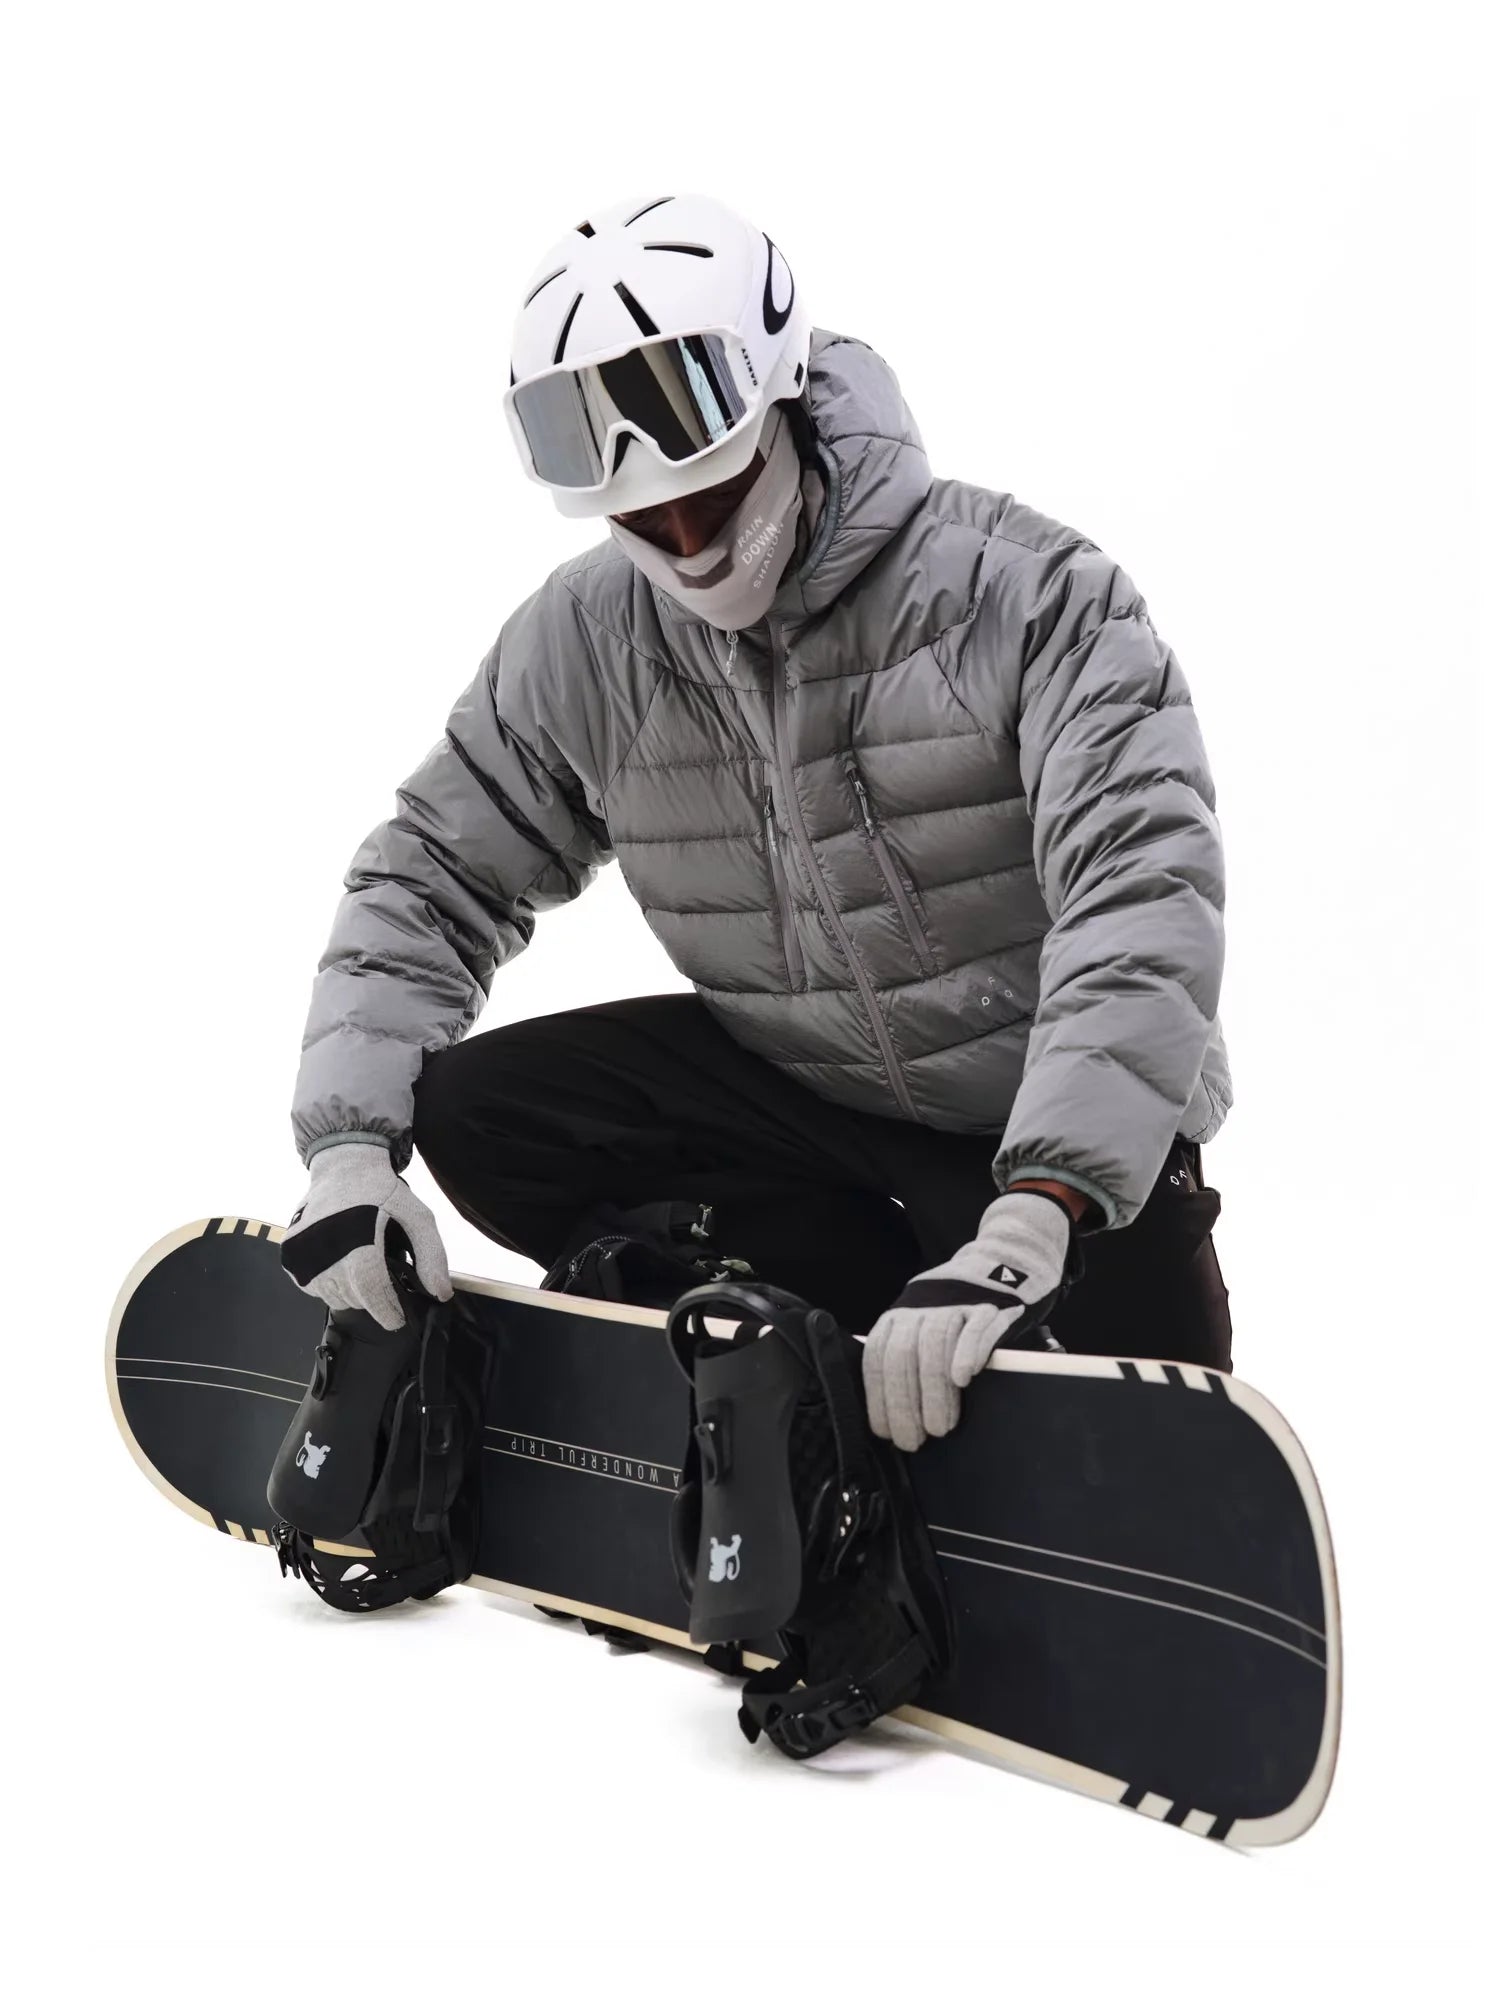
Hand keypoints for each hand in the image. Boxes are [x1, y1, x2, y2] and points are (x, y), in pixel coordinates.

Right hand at [280, 1140, 451, 1330]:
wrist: (342, 1167)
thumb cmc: (382, 1191)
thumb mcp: (417, 1216)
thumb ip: (431, 1255)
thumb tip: (441, 1294)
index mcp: (357, 1238)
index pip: (370, 1290)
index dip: (386, 1310)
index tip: (398, 1320)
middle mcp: (325, 1248)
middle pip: (353, 1297)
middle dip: (373, 1300)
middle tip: (383, 1283)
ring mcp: (302, 1253)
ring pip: (333, 1296)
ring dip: (351, 1293)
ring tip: (362, 1267)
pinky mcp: (290, 1255)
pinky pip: (313, 1288)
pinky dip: (330, 1284)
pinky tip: (341, 1263)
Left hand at [863, 1191, 1071, 1451]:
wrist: (1010, 1256)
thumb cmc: (964, 1305)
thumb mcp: (927, 1321)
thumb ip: (912, 1355)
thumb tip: (899, 1413)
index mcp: (901, 1312)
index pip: (878, 1356)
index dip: (879, 1396)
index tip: (886, 1431)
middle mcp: (922, 1303)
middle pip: (903, 1354)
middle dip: (904, 1402)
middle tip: (914, 1440)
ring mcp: (956, 1300)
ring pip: (936, 1345)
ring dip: (935, 1391)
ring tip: (940, 1427)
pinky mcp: (991, 1301)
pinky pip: (975, 1327)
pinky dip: (967, 1352)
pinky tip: (963, 1379)